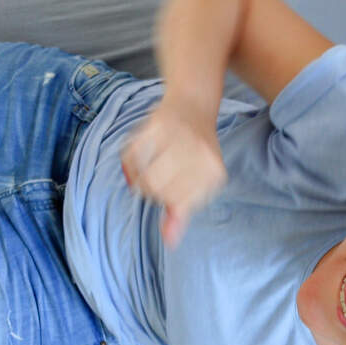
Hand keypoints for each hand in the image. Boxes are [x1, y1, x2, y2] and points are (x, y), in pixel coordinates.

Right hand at [121, 99, 226, 247]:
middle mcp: (201, 154)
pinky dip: (130, 162)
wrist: (193, 103)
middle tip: (154, 180)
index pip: (179, 204)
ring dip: (139, 179)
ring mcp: (180, 137)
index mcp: (214, 173)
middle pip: (160, 192)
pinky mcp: (159, 123)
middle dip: (151, 191)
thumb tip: (169, 241)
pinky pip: (133, 155)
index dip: (166, 201)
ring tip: (145, 171)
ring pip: (147, 177)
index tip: (167, 193)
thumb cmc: (194, 149)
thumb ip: (181, 211)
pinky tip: (137, 159)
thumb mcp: (196, 181)